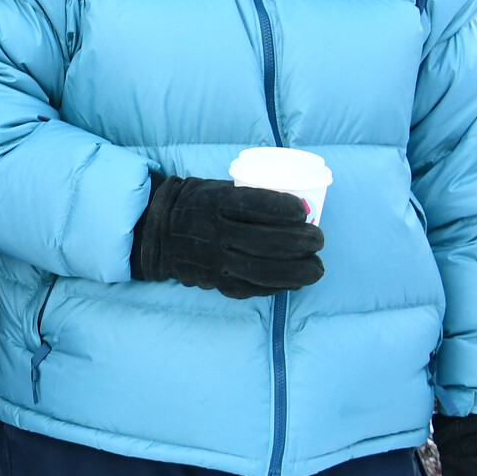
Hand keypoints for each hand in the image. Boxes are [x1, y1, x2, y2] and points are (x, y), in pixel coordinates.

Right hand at [129, 172, 323, 298]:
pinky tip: (295, 282)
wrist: (158, 233)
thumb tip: (296, 209)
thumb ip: (246, 197)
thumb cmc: (196, 204)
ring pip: (262, 270)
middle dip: (300, 243)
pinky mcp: (215, 282)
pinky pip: (252, 288)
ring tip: (316, 268)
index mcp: (211, 202)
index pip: (255, 205)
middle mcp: (212, 232)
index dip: (284, 209)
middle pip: (265, 241)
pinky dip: (278, 286)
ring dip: (296, 271)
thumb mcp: (214, 188)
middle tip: (319, 240)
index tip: (302, 212)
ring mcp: (213, 261)